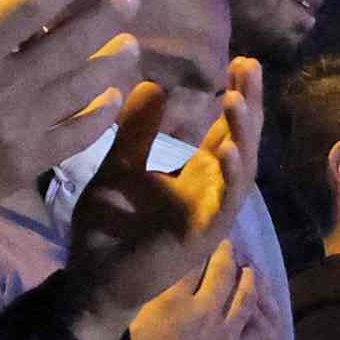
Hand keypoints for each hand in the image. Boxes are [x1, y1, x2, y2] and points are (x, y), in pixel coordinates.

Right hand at [0, 0, 132, 236]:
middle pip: (68, 43)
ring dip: (110, 64)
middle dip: (105, 16)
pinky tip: (112, 102)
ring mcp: (14, 129)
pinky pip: (71, 139)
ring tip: (132, 46)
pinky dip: (97, 119)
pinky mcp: (19, 168)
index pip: (29, 6)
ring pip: (79, 90)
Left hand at [69, 60, 258, 301]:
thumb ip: (136, 132)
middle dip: (248, 104)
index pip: (224, 129)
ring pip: (242, 171)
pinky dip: (231, 179)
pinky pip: (225, 207)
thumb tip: (154, 85)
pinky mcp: (201, 238)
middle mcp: (210, 192)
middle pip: (241, 141)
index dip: (234, 96)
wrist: (91, 279)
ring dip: (243, 136)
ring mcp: (209, 215)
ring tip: (237, 100)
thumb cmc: (107, 228)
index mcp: (195, 175)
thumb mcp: (118, 167)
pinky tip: (230, 151)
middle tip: (248, 64)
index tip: (237, 59)